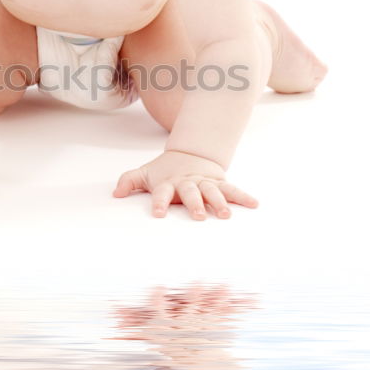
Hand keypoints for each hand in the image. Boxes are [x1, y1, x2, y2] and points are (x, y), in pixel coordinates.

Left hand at [112, 150, 257, 220]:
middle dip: (195, 203)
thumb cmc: (165, 171)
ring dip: (219, 202)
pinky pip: (232, 189)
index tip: (158, 214)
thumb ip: (130, 181)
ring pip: (212, 191)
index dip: (159, 202)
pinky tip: (254, 204)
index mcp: (168, 183)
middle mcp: (187, 183)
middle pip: (190, 192)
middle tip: (199, 216)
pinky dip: (243, 196)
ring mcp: (204, 182)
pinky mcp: (219, 182)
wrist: (190, 154)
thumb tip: (116, 193)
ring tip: (226, 215)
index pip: (162, 193)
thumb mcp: (146, 173)